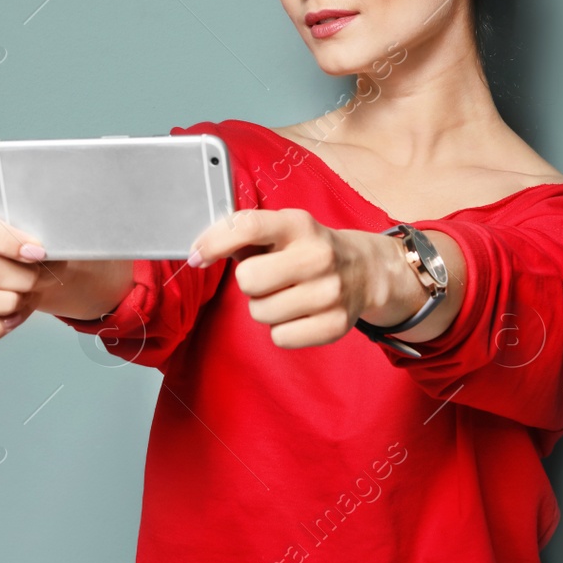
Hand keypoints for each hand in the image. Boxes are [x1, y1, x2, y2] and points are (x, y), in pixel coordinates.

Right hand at [0, 207, 54, 345]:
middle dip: (25, 279)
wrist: (44, 272)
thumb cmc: (40, 250)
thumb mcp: (46, 235)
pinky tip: (14, 317)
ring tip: (28, 296)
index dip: (9, 242)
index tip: (38, 252)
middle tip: (42, 277)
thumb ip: (43, 235)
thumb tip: (43, 251)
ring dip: (10, 303)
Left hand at [188, 208, 420, 348]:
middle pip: (249, 280)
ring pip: (261, 312)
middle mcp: (317, 256)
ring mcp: (330, 292)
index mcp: (298, 225)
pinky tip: (298, 314)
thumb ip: (245, 235)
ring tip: (286, 294)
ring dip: (265, 307)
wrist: (365, 270)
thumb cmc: (308, 249)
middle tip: (266, 279)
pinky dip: (282, 329)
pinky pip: (280, 338)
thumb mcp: (283, 229)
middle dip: (249, 283)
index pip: (249, 226)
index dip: (214, 242)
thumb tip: (201, 251)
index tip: (197, 256)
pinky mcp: (336, 325)